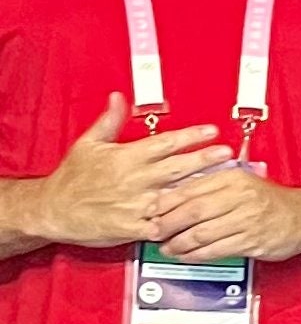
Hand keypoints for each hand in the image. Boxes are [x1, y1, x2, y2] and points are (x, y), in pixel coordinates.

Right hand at [32, 95, 233, 246]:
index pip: (166, 142)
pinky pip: (163, 224)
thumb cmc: (70, 178)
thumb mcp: (88, 143)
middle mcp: (135, 179)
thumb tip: (120, 97)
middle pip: (178, 167)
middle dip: (205, 159)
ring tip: (224, 183)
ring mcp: (135, 204)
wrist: (51, 209)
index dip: (191, 136)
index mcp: (127, 157)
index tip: (212, 130)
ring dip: (199, 189)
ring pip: (175, 195)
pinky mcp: (132, 226)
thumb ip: (110, 120)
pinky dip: (180, 222)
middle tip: (226, 153)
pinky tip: (200, 217)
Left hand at [153, 168, 300, 262]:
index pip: (191, 188)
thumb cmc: (269, 202)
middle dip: (168, 224)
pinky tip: (186, 256)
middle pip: (193, 211)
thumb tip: (173, 196)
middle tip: (153, 232)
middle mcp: (240, 197)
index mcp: (234, 178)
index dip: (167, 202)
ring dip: (179, 244)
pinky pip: (216, 250)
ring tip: (167, 247)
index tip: (151, 210)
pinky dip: (196, 255)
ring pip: (201, 233)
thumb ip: (212, 186)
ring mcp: (247, 220)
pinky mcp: (252, 241)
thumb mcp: (243, 183)